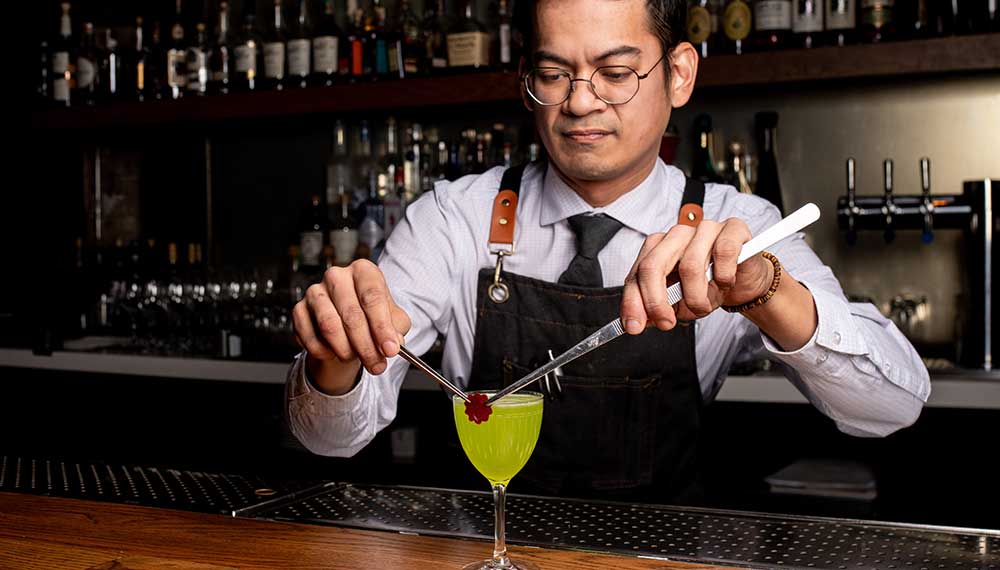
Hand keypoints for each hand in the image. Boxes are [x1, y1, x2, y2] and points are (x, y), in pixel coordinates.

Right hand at [292, 260, 411, 392]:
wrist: (347, 325)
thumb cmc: (372, 317)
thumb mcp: (394, 320)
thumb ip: (397, 330)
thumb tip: (393, 344)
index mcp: (363, 271)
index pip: (372, 297)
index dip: (382, 327)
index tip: (390, 350)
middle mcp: (337, 276)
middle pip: (352, 315)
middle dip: (366, 347)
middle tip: (377, 366)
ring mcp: (315, 291)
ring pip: (329, 327)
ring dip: (345, 350)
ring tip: (356, 358)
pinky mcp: (299, 309)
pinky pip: (311, 338)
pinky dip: (325, 353)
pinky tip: (335, 353)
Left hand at [620, 218, 772, 333]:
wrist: (744, 281)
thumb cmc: (709, 287)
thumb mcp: (680, 302)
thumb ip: (657, 308)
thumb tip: (638, 322)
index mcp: (657, 248)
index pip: (637, 274)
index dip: (633, 302)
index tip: (635, 327)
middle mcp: (677, 235)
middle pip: (654, 266)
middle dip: (656, 301)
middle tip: (666, 322)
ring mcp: (704, 229)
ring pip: (690, 266)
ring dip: (696, 297)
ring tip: (704, 306)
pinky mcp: (732, 229)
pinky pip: (723, 253)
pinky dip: (724, 276)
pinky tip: (726, 282)